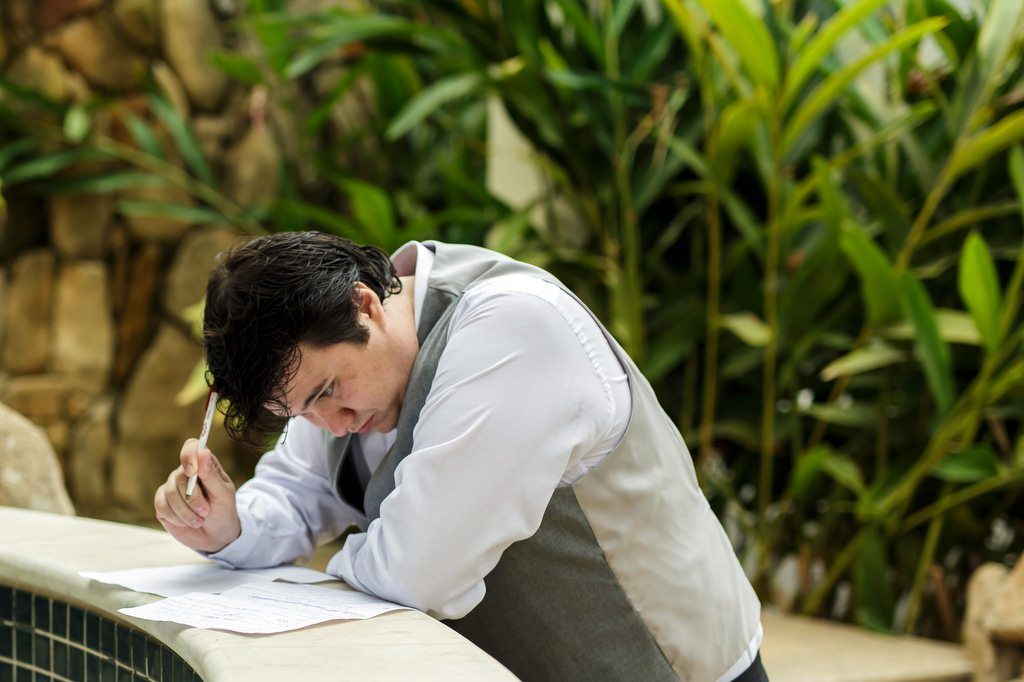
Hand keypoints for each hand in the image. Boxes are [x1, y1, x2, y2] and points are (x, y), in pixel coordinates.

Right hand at [154, 438, 240, 552]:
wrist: (216, 536)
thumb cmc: (223, 511)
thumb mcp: (223, 494)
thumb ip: (212, 475)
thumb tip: (203, 452)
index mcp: (204, 465)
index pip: (191, 447)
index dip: (189, 455)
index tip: (193, 471)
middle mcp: (186, 473)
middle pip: (179, 475)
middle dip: (193, 497)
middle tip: (206, 511)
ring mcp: (172, 487)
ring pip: (170, 492)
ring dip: (187, 511)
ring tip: (200, 519)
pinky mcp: (162, 504)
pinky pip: (162, 506)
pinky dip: (177, 517)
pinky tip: (188, 522)